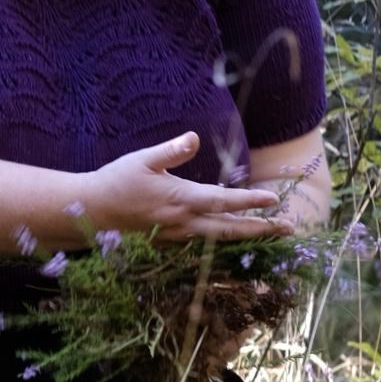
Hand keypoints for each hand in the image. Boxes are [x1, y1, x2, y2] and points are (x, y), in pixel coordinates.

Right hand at [81, 132, 293, 242]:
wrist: (91, 212)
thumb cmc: (116, 180)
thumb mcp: (142, 159)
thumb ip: (171, 150)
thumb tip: (195, 137)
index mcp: (179, 199)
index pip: (223, 201)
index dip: (250, 202)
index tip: (274, 200)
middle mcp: (183, 222)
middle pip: (229, 229)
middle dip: (261, 229)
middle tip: (289, 229)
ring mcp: (177, 236)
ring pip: (218, 239)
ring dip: (247, 236)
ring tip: (271, 233)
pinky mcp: (169, 243)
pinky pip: (203, 244)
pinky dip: (224, 241)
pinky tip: (236, 237)